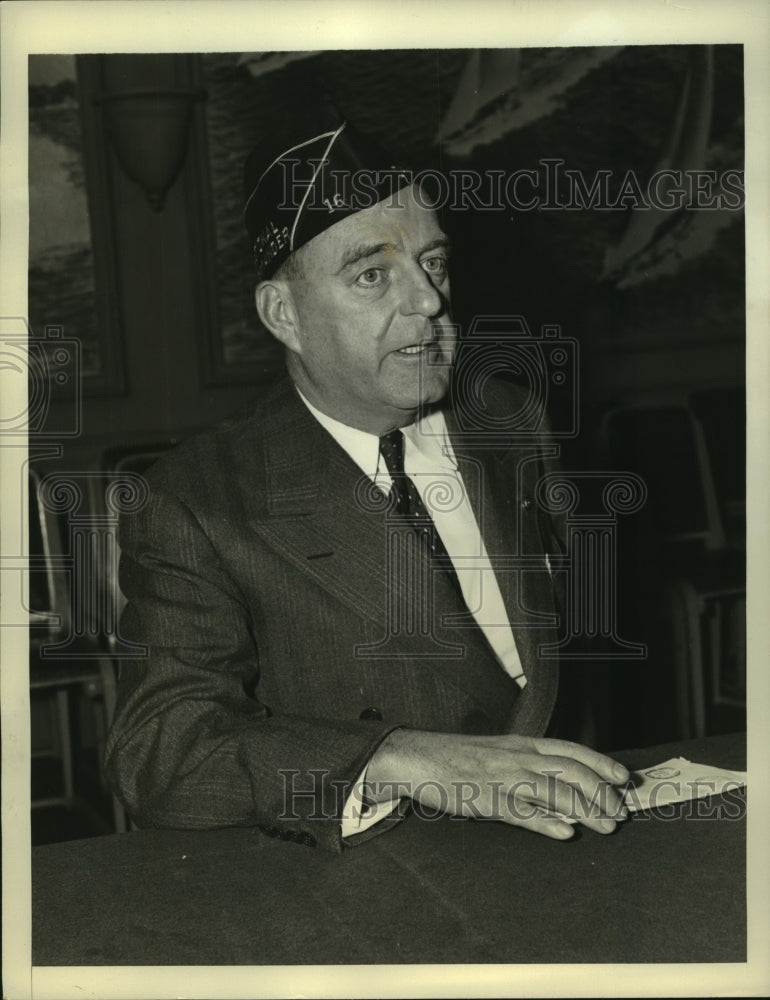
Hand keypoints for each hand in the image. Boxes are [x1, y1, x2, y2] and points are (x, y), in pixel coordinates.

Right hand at [365, 730, 629, 839]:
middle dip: (601, 791)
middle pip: (571, 769)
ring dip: (585, 808)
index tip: (624, 778)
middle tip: (621, 813)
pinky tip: (565, 833)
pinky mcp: (485, 798)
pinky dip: (546, 822)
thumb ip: (527, 765)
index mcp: (521, 744)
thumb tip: (560, 785)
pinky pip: (520, 810)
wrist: (416, 756)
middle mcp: (517, 756)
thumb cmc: (457, 758)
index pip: (571, 750)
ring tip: (606, 826)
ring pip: (553, 789)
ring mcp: (502, 776)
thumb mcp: (498, 752)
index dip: (601, 763)